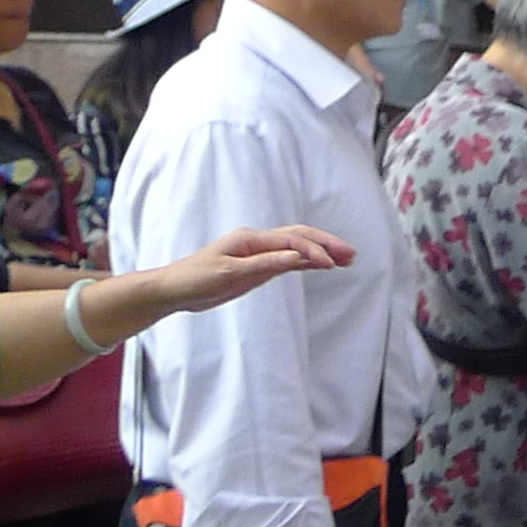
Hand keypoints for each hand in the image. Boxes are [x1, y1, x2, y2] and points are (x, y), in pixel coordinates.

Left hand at [142, 227, 352, 316]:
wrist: (175, 289)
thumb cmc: (195, 278)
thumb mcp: (229, 273)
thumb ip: (264, 264)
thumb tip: (295, 257)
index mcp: (250, 239)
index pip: (291, 240)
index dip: (313, 250)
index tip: (330, 264)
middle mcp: (258, 242)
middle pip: (300, 237)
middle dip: (327, 244)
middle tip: (351, 254)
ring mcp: (259, 254)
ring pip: (297, 247)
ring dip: (322, 252)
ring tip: (346, 259)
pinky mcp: (258, 267)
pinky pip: (289, 260)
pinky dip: (308, 261)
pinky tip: (323, 265)